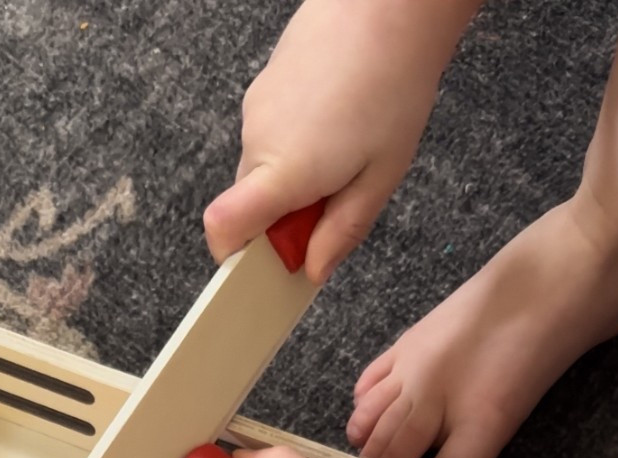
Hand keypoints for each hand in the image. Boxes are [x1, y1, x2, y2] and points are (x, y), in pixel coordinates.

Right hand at [204, 0, 471, 280]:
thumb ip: (342, 231)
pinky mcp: (263, 88)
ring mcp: (255, 111)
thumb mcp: (380, 177)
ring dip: (294, 177)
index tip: (262, 268)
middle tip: (338, 198)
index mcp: (283, 173)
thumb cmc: (392, 87)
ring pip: (262, 169)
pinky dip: (296, 143)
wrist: (389, 5)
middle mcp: (257, 142)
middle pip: (250, 205)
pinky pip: (270, 135)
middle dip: (285, 218)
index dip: (233, 259)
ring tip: (346, 148)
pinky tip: (336, 119)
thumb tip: (312, 270)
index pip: (224, 228)